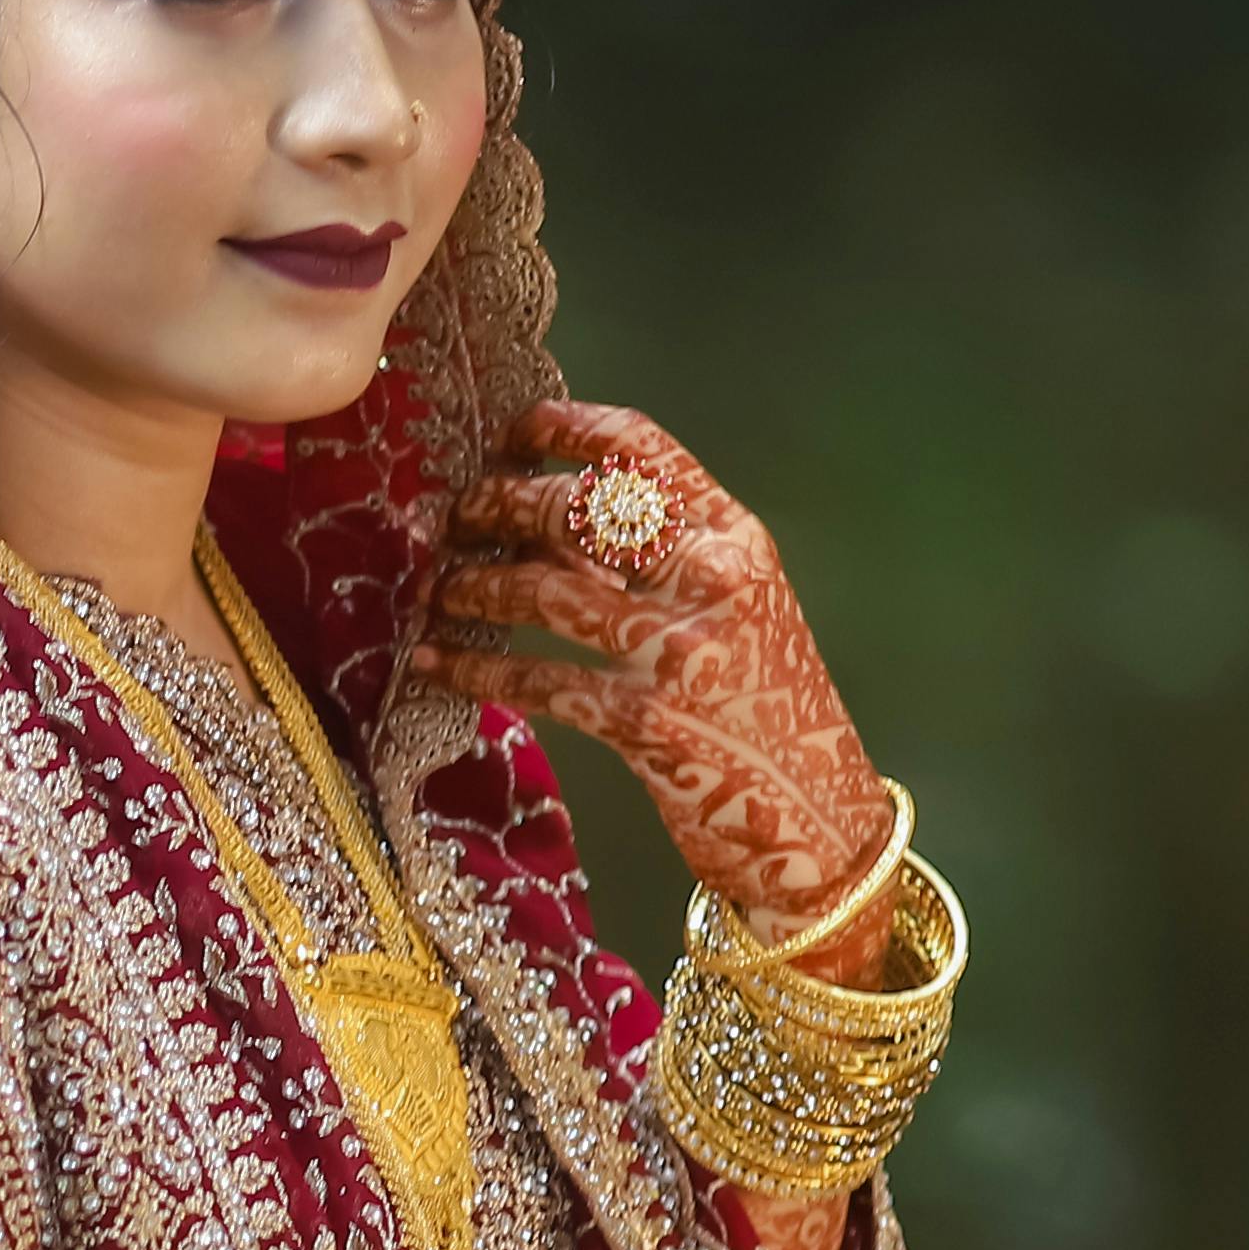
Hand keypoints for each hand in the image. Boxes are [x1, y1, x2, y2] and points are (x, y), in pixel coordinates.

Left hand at [431, 402, 892, 959]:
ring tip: (439, 590)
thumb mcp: (739, 607)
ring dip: (474, 586)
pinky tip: (432, 663)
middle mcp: (713, 581)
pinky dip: (473, 670)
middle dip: (498, 506)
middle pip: (577, 511)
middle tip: (456, 518)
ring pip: (546, 591)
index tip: (508, 434)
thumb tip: (545, 511)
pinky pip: (536, 681)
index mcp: (737, 539)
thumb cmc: (766, 707)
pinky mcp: (643, 724)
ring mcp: (678, 653)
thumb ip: (666, 554)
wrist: (815, 821)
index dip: (562, 428)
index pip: (641, 450)